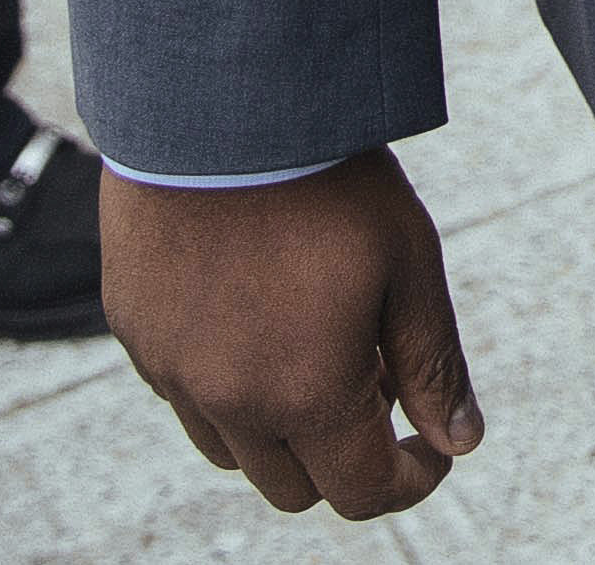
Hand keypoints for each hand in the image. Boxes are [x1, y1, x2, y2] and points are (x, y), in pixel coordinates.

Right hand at [102, 153, 478, 516]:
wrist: (219, 102)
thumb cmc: (327, 177)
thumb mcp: (407, 264)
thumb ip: (433, 364)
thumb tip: (460, 442)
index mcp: (306, 395)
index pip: (362, 493)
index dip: (410, 478)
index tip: (430, 442)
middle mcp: (229, 401)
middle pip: (295, 486)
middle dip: (345, 455)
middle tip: (377, 378)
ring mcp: (171, 370)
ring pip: (232, 449)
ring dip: (280, 427)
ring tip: (316, 347)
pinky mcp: (134, 331)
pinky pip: (183, 394)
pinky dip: (224, 385)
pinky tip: (255, 316)